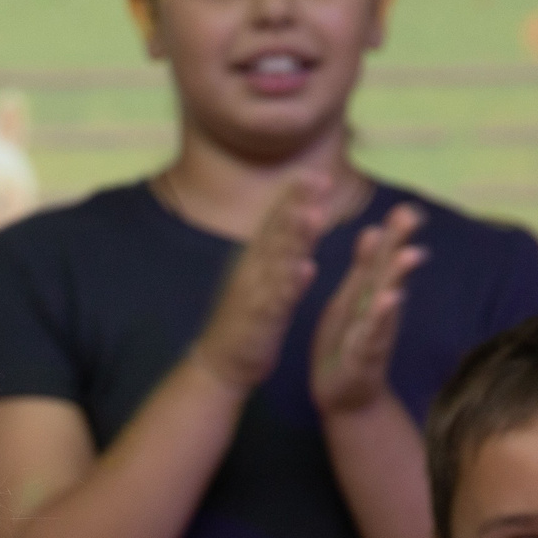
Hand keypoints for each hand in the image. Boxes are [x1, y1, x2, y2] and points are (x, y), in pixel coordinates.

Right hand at [190, 175, 331, 393]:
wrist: (220, 364)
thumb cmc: (244, 321)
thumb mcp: (257, 280)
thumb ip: (271, 254)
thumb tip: (285, 227)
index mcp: (253, 262)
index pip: (273, 223)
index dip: (291, 198)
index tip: (313, 173)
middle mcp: (251, 272)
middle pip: (276, 234)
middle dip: (296, 206)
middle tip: (317, 179)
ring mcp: (254, 296)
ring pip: (277, 263)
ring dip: (295, 239)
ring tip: (313, 215)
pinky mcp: (260, 321)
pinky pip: (277, 301)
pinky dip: (291, 285)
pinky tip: (305, 269)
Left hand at [311, 203, 425, 415]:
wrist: (343, 398)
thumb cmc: (344, 346)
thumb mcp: (348, 301)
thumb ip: (362, 270)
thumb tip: (373, 230)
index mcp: (366, 294)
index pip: (382, 257)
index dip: (393, 233)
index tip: (406, 206)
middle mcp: (377, 309)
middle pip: (390, 272)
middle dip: (400, 243)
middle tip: (412, 215)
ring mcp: (375, 330)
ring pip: (387, 299)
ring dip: (399, 277)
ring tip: (411, 254)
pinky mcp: (366, 353)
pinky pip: (374, 331)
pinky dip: (382, 315)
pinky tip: (390, 299)